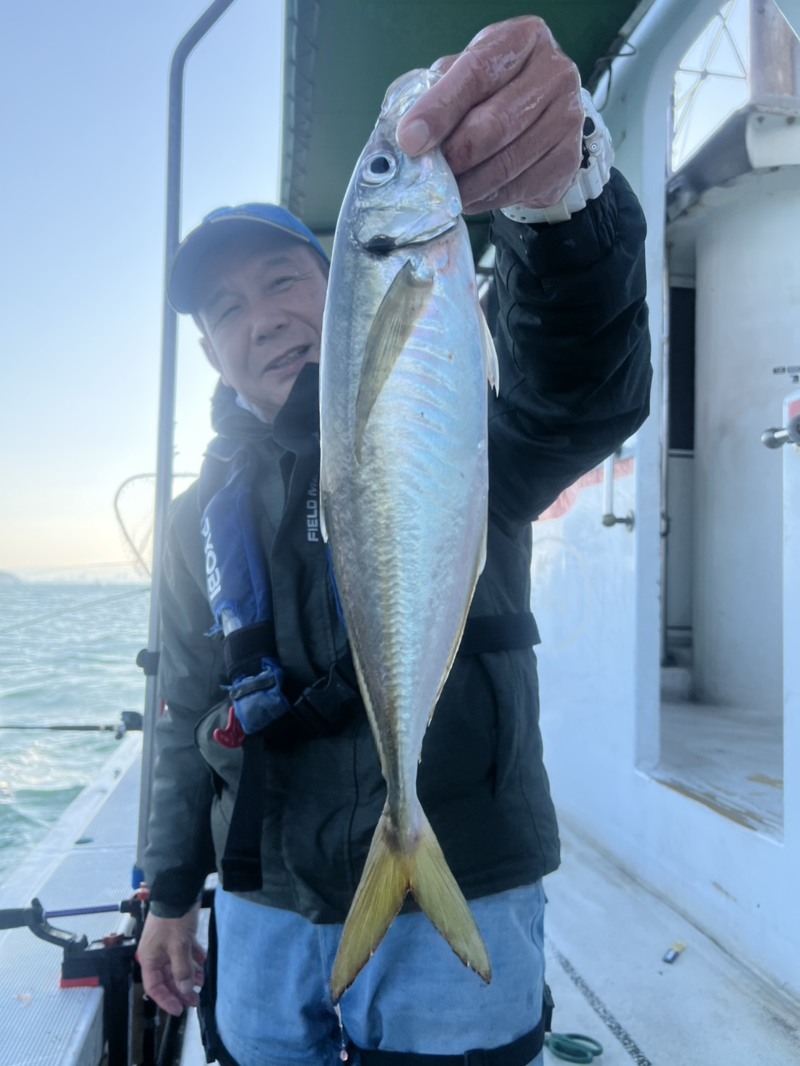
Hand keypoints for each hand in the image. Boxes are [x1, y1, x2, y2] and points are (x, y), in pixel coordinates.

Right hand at [136, 904, 205, 1015]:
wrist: (179, 889)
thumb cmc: (173, 919)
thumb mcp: (178, 946)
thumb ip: (181, 970)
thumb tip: (184, 991)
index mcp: (150, 958)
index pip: (154, 987)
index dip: (166, 1000)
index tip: (179, 1010)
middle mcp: (157, 953)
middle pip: (168, 978)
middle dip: (181, 990)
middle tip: (195, 1001)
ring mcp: (168, 944)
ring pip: (178, 966)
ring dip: (190, 976)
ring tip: (203, 984)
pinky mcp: (180, 935)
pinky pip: (186, 953)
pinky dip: (195, 960)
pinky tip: (205, 966)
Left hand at [396, 17, 583, 214]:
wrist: (541, 118)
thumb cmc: (495, 91)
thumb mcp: (467, 76)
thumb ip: (442, 93)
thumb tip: (412, 132)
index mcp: (524, 39)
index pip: (477, 73)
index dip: (440, 109)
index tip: (410, 139)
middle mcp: (554, 73)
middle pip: (496, 122)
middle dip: (454, 153)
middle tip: (428, 173)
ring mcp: (567, 117)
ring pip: (508, 162)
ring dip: (469, 184)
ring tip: (445, 191)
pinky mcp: (568, 158)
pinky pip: (519, 186)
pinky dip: (487, 199)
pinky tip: (469, 199)